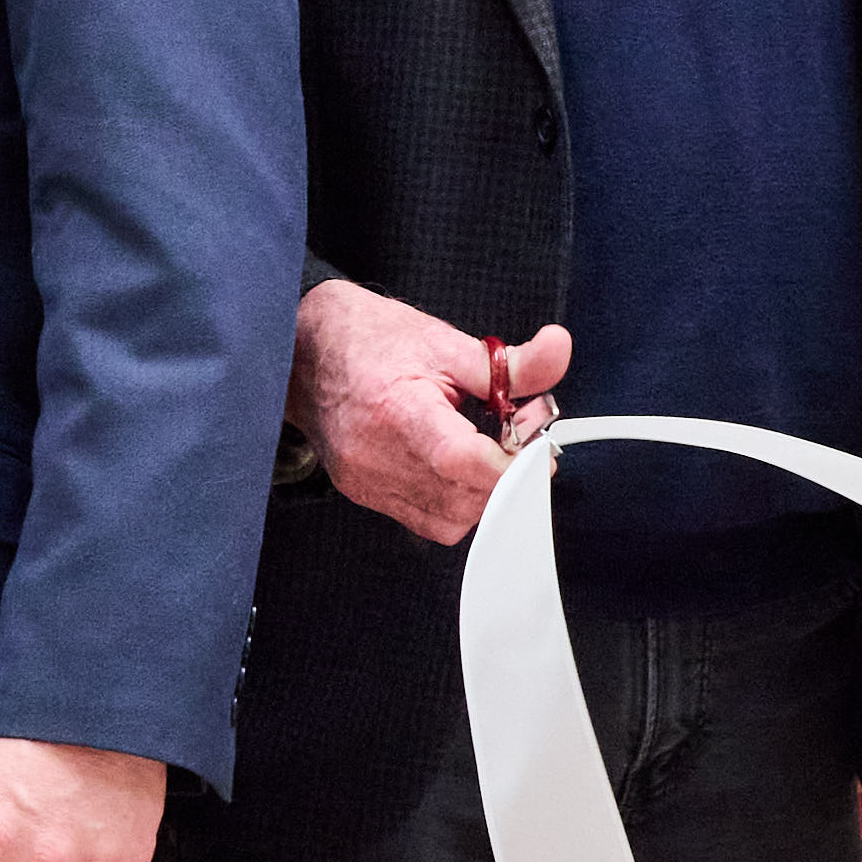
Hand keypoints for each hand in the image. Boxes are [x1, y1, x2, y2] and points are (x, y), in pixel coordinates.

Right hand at [296, 278, 565, 542]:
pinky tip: (457, 466)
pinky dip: (454, 500)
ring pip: (448, 520)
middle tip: (522, 439)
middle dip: (507, 478)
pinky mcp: (363, 493)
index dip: (514, 466)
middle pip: (463, 500)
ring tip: (488, 450)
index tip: (540, 449)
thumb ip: (510, 362)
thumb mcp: (446, 341)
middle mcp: (376, 457)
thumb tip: (559, 351)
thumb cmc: (370, 341)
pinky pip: (424, 518)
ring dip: (482, 493)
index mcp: (398, 411)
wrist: (301, 352)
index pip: (465, 464)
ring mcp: (366, 482)